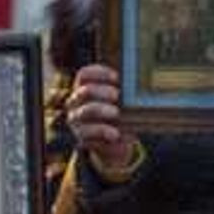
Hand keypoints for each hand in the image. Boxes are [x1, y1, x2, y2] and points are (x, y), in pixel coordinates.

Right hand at [63, 64, 143, 178]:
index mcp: (84, 88)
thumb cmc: (118, 115)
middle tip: (116, 95)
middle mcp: (76, 102)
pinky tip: (115, 133)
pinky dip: (102, 131)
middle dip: (101, 91)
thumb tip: (136, 84)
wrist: (116, 141)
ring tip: (116, 113)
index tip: (116, 76)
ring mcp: (76, 119)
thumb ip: (123, 92)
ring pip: (84, 111)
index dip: (98, 73)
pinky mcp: (80, 136)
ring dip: (101, 110)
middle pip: (85, 91)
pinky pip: (87, 132)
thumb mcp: (121, 102)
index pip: (85, 75)